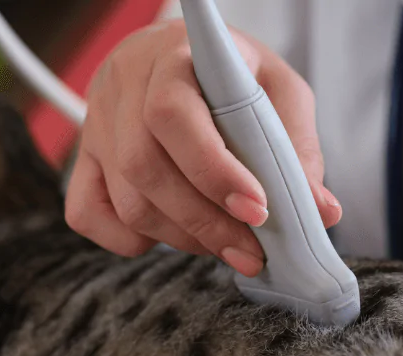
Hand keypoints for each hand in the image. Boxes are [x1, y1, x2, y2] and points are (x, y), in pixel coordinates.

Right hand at [64, 20, 342, 276]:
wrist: (176, 57)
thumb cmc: (231, 73)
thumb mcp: (276, 89)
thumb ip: (295, 146)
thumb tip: (320, 212)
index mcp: (170, 56)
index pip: (172, 114)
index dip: (212, 170)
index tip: (258, 210)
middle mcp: (121, 88)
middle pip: (144, 167)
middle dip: (204, 221)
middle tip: (251, 252)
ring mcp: (96, 127)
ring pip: (125, 200)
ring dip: (180, 237)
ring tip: (225, 246)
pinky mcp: (82, 161)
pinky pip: (86, 214)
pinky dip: (128, 239)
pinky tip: (169, 234)